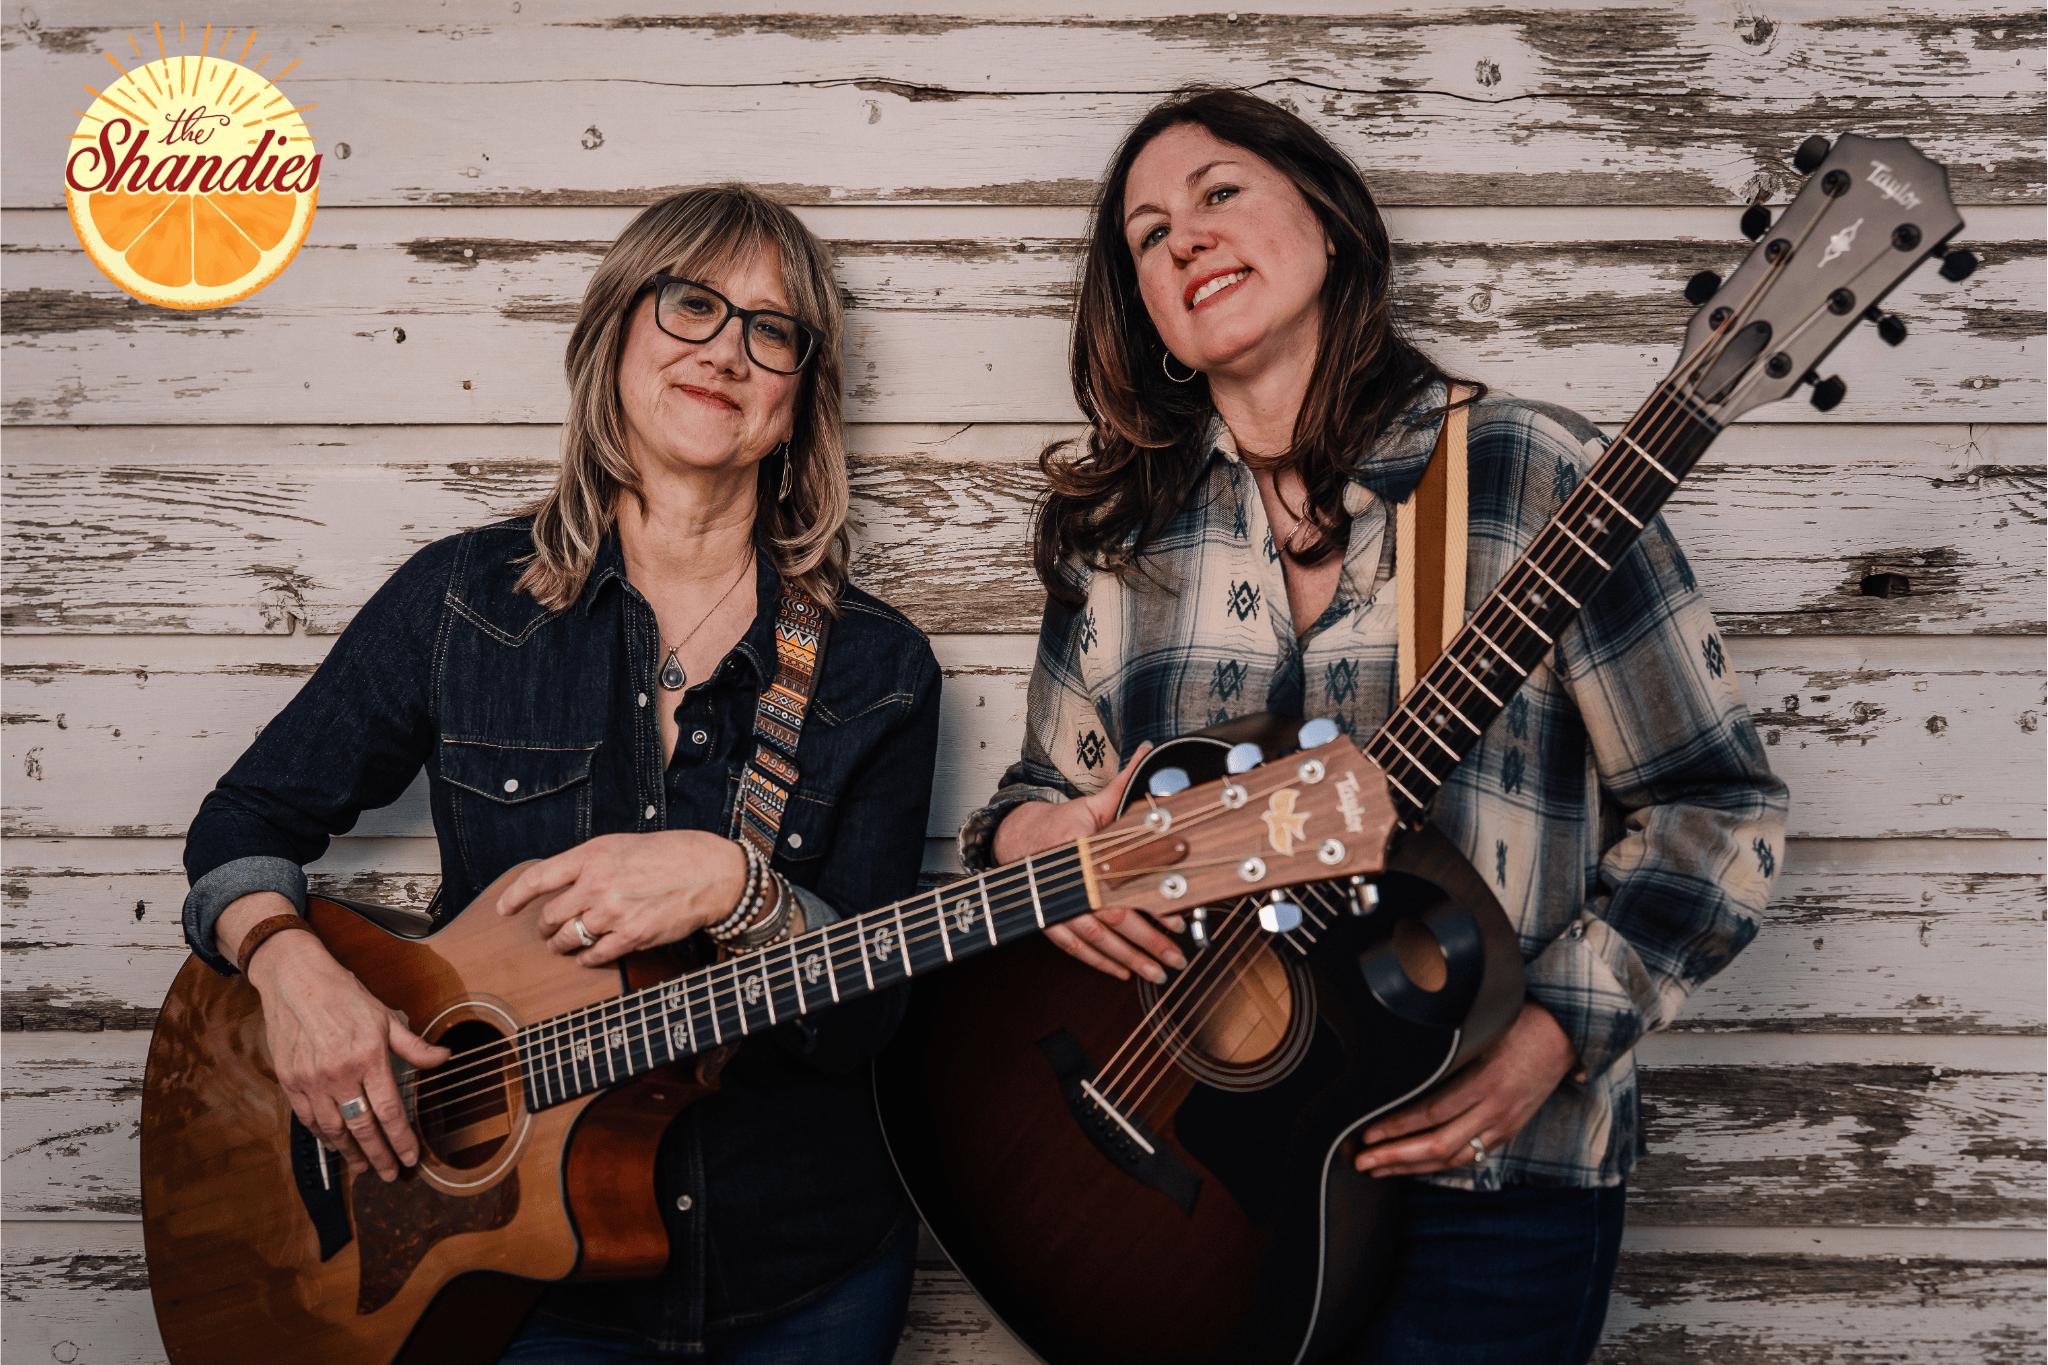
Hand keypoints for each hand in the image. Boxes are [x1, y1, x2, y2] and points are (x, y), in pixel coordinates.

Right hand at [244, 928, 451, 1182]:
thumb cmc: (344, 996)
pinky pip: (308, 1119)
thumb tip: (445, 1058)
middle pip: (362, 1127)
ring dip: (350, 1152)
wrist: (295, 981)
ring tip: (363, 1167)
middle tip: (390, 1175)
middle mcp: (339, 1073)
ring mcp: (311, 1079)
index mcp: (369, 1057)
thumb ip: (414, 1046)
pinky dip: (324, 1136)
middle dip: (378, 1156)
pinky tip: (335, 1144)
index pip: (389, 1110)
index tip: (411, 1158)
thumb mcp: (386, 1017)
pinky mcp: (290, 1081)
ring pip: (333, 1128)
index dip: (401, 1139)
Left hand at [496, 831, 747, 966]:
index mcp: (593, 855)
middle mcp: (598, 883)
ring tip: (564, 945)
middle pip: (550, 915)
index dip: (515, 897)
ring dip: (561, 945)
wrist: (712, 872)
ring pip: (568, 938)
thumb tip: (563, 884)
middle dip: (544, 928)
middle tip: (547, 931)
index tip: (504, 908)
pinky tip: (587, 957)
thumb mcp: (623, 845)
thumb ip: (591, 864)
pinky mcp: (632, 936)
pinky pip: (594, 955)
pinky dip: (586, 959)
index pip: (538, 878)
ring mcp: (614, 912)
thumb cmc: (672, 854)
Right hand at [992, 744, 1186, 984]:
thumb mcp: (1092, 803)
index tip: (1178, 917)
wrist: (1018, 840)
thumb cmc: (1061, 823)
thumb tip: (1149, 752)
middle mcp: (1070, 881)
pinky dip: (1100, 963)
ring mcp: (1057, 904)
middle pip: (1114, 918)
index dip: (1151, 902)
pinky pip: (1076, 948)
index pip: (1123, 880)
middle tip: (1177, 957)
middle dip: (1148, 941)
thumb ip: (1124, 784)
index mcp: (1083, 850)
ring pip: (1097, 940)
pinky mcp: (1049, 920)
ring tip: (1158, 973)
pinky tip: (1123, 972)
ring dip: (1129, 959)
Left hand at [1353, 1000, 1578, 1177]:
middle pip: (1438, 1145)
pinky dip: (1438, 1165)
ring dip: (1411, 1167)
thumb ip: (1447, 1053)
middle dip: (1395, 1156)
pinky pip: (1469, 1157)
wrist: (1562, 1035)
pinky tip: (1415, 1165)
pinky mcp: (1507, 1131)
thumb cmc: (1517, 1023)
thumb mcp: (1480, 1031)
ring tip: (1379, 1169)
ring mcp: (1503, 1125)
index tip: (1367, 1133)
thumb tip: (1403, 1065)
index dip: (1397, 1127)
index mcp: (1485, 1081)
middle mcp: (1495, 1110)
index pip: (1431, 1113)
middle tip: (1362, 1161)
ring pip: (1452, 1158)